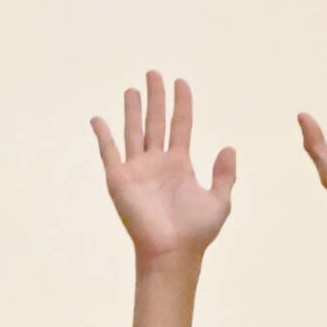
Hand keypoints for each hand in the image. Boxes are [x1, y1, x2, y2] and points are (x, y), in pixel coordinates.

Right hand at [91, 74, 236, 262]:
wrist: (171, 252)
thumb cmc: (196, 233)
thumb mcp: (219, 201)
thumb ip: (225, 174)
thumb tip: (229, 147)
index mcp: (180, 165)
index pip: (181, 125)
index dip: (182, 104)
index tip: (181, 82)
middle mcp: (157, 163)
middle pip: (156, 122)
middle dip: (156, 98)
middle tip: (154, 73)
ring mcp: (137, 170)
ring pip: (133, 131)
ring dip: (133, 110)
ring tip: (132, 89)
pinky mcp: (119, 179)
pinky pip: (109, 152)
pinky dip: (103, 135)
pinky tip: (97, 118)